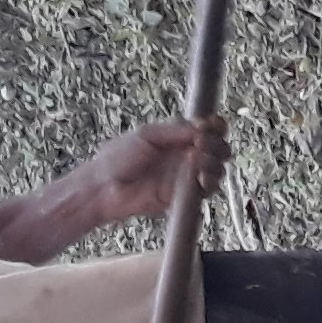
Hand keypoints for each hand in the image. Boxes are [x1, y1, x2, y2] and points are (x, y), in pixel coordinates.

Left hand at [79, 115, 227, 224]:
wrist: (104, 188)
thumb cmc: (118, 158)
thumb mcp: (147, 135)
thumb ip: (175, 131)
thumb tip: (201, 127)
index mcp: (175, 136)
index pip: (206, 128)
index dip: (215, 126)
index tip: (215, 125)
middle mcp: (183, 155)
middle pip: (216, 148)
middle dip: (217, 144)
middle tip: (202, 144)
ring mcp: (184, 176)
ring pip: (215, 169)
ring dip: (215, 163)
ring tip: (199, 160)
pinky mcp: (182, 197)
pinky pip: (205, 191)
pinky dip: (209, 182)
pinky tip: (201, 177)